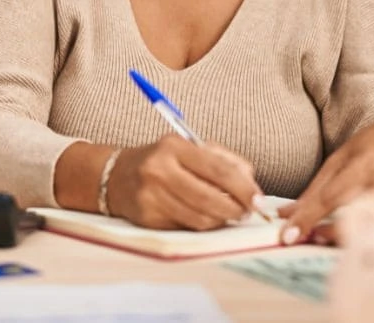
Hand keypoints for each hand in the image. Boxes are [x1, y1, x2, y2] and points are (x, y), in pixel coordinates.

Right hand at [106, 134, 262, 230]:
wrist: (115, 176)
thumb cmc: (162, 160)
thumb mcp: (189, 149)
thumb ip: (223, 160)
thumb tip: (250, 181)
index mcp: (174, 147)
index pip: (217, 169)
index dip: (243, 187)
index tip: (258, 199)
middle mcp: (160, 170)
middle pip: (209, 197)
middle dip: (235, 208)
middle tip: (247, 212)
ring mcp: (151, 196)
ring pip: (199, 217)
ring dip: (221, 220)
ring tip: (230, 215)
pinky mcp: (147, 217)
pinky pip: (186, 227)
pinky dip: (203, 225)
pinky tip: (208, 218)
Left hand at [278, 119, 373, 244]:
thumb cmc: (372, 150)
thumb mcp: (339, 159)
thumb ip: (313, 191)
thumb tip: (284, 215)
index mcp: (366, 164)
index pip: (331, 197)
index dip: (308, 218)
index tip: (287, 236)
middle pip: (353, 217)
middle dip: (328, 233)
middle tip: (310, 237)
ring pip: (372, 231)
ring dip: (348, 240)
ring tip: (331, 239)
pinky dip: (369, 242)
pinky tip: (359, 240)